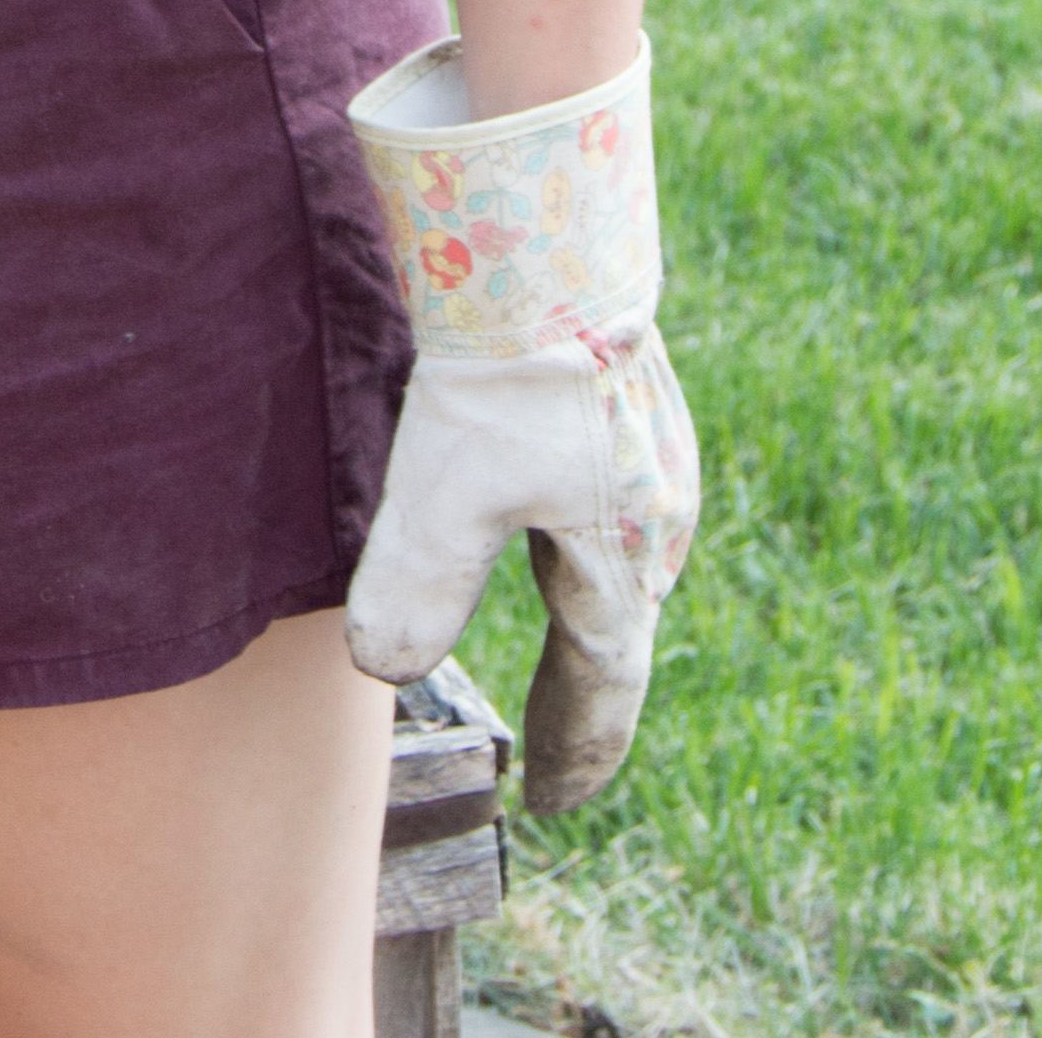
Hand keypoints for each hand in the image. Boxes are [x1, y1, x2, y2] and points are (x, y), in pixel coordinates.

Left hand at [338, 38, 701, 814]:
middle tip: (556, 750)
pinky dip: (583, 552)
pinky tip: (560, 536)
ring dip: (585, 621)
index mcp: (621, 557)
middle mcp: (655, 520)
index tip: (558, 803)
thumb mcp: (445, 488)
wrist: (551, 238)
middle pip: (616, 631)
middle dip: (584, 692)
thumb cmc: (505, 369)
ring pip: (616, 567)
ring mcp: (653, 463)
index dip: (579, 745)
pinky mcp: (632, 410)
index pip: (600, 680)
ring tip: (562, 662)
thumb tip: (386, 670)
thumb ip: (416, 587)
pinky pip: (611, 511)